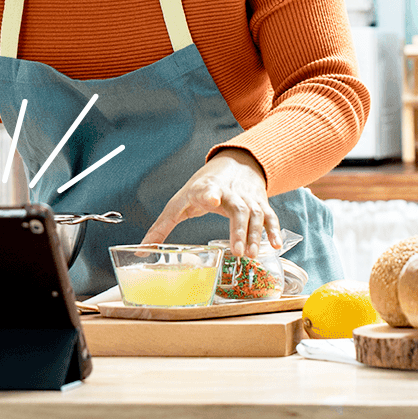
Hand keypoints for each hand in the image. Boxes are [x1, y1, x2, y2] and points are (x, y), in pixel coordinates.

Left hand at [141, 149, 281, 257]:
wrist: (234, 163)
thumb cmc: (201, 187)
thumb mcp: (179, 202)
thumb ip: (162, 226)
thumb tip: (142, 250)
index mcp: (205, 189)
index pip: (207, 190)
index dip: (209, 194)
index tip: (211, 198)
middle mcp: (229, 192)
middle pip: (237, 209)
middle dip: (238, 230)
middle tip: (237, 251)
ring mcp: (247, 197)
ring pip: (254, 215)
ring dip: (254, 236)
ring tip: (250, 255)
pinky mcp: (260, 203)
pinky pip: (269, 217)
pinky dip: (274, 231)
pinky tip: (275, 246)